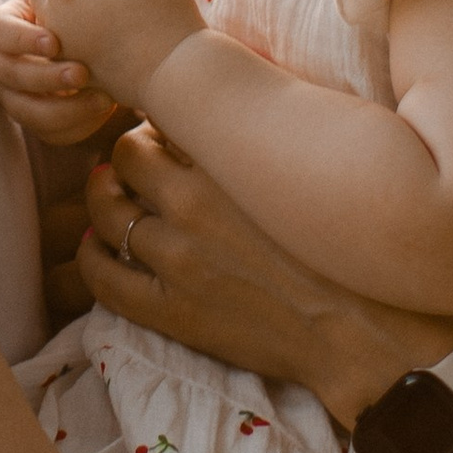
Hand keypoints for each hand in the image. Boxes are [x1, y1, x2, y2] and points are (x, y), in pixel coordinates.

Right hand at [0, 1, 121, 147]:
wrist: (100, 51)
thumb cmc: (86, 10)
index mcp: (6, 25)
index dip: (22, 38)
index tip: (54, 41)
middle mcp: (3, 63)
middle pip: (7, 76)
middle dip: (44, 76)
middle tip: (82, 73)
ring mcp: (17, 97)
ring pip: (26, 112)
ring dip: (63, 108)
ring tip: (103, 98)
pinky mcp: (40, 124)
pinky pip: (50, 134)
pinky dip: (76, 126)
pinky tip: (105, 112)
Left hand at [82, 126, 452, 423]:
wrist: (361, 334)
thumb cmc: (347, 253)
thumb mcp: (302, 178)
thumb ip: (257, 147)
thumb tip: (228, 118)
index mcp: (229, 167)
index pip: (162, 121)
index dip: (157, 125)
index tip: (164, 135)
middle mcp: (192, 206)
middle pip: (123, 158)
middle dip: (125, 157)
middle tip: (134, 166)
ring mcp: (176, 261)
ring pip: (106, 212)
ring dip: (102, 199)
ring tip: (112, 199)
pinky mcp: (171, 311)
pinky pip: (104, 277)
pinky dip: (91, 257)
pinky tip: (98, 250)